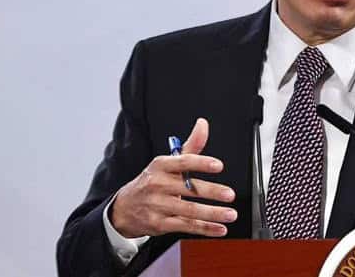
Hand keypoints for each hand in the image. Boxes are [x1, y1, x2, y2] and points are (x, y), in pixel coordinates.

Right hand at [110, 118, 236, 237]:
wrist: (124, 208)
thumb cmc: (153, 181)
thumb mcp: (168, 162)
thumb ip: (190, 146)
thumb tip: (203, 124)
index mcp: (161, 165)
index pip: (183, 162)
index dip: (201, 163)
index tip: (219, 165)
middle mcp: (158, 185)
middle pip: (188, 189)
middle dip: (211, 192)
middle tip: (230, 194)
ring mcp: (158, 206)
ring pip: (189, 210)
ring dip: (212, 214)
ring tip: (230, 214)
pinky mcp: (160, 224)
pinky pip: (186, 226)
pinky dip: (205, 229)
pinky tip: (219, 228)